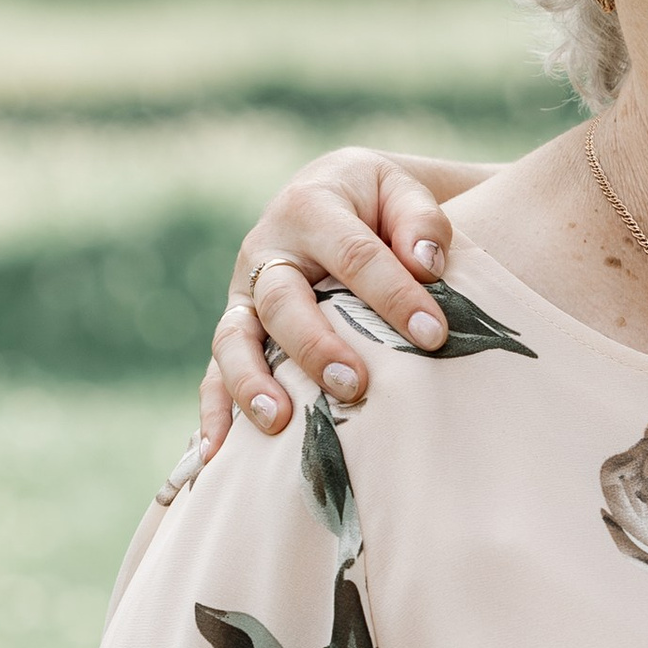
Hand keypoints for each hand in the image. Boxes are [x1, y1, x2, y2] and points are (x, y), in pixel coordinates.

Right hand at [197, 147, 486, 463]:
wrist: (332, 196)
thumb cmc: (377, 203)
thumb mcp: (402, 191)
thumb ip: (420, 221)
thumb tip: (426, 263)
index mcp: (311, 209)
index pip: (354, 256)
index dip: (393, 295)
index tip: (433, 335)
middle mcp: (266, 252)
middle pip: (282, 301)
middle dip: (316, 347)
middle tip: (355, 386)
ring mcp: (245, 296)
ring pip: (235, 339)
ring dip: (252, 382)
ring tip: (278, 422)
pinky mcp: (238, 331)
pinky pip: (214, 373)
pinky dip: (214, 414)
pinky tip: (218, 456)